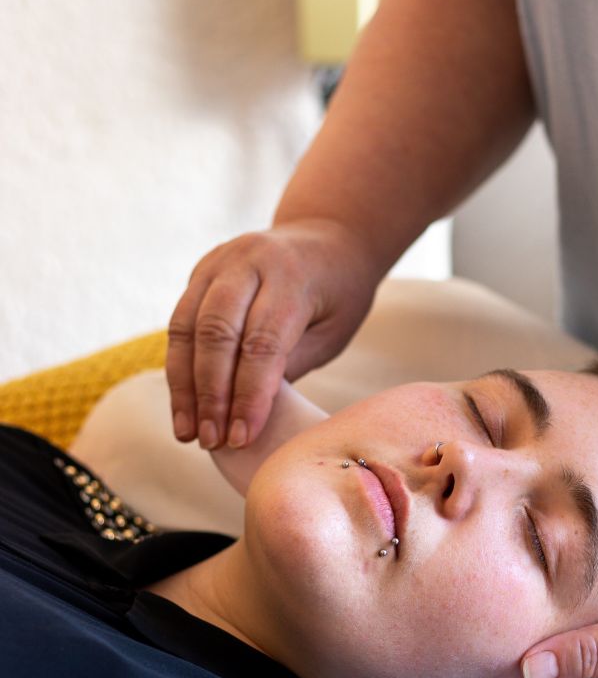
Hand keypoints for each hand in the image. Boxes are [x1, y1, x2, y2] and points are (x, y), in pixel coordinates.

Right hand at [166, 218, 381, 449]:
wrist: (327, 237)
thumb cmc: (338, 294)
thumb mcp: (332, 331)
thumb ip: (290, 364)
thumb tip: (247, 415)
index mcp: (290, 275)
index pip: (262, 343)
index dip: (249, 395)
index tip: (242, 438)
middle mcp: (247, 261)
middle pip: (215, 332)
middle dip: (210, 394)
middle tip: (211, 440)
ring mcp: (217, 262)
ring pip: (186, 328)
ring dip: (184, 386)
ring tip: (188, 433)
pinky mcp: (200, 272)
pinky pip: (180, 323)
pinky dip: (179, 368)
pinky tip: (184, 407)